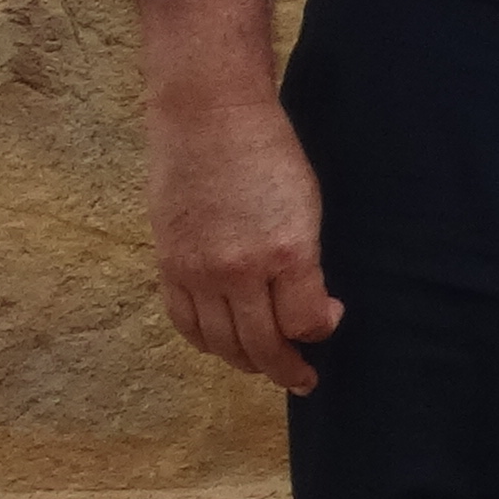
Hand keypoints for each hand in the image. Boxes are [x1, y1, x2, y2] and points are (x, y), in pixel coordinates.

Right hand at [148, 91, 343, 390]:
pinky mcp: (168, 267)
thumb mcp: (308, 205)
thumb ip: (305, 261)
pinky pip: (185, 323)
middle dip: (286, 368)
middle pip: (260, 345)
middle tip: (304, 379)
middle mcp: (239, 271)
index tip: (330, 321)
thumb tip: (310, 307)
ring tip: (266, 366)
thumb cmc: (270, 153)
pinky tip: (223, 344)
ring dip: (246, 362)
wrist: (208, 119)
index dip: (320, 331)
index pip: (303, 323)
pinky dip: (206, 342)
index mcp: (286, 252)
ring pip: (220, 343)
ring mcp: (197, 273)